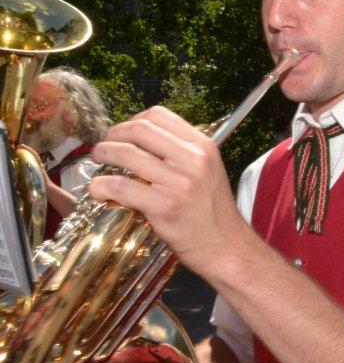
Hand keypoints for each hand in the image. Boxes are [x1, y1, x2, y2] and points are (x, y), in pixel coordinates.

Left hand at [88, 106, 249, 274]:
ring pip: (125, 153)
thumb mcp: (208, 171)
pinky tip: (99, 191)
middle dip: (113, 135)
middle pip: (139, 129)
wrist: (225, 246)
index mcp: (203, 147)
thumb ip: (181, 154)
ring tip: (99, 163)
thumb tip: (141, 142)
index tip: (124, 134)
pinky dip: (101, 186)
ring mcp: (179, 183)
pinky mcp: (164, 206)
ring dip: (102, 154)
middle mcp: (193, 160)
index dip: (133, 120)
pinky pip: (120, 187)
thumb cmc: (213, 212)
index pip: (159, 115)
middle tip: (105, 147)